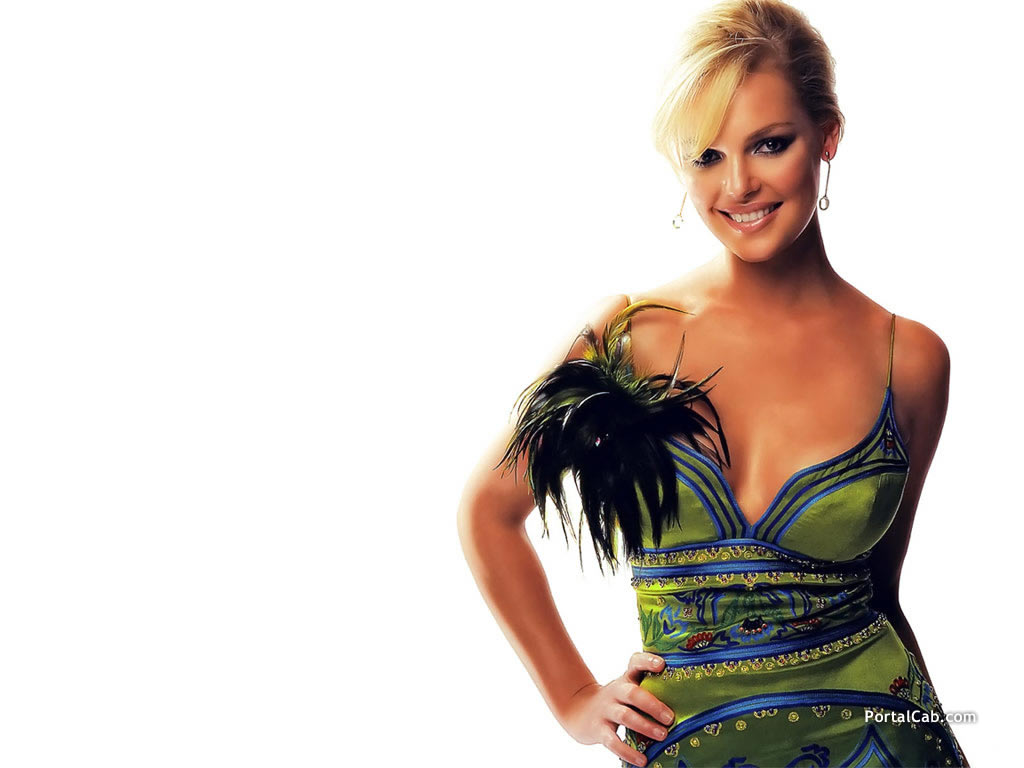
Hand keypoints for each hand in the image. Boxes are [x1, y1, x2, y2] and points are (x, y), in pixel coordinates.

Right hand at [558, 652, 674, 766]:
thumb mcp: (627, 688)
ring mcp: (606, 710)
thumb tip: (685, 703)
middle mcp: (615, 691)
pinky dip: (628, 752)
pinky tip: (642, 760)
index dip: (647, 661)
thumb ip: (648, 690)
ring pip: (625, 716)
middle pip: (632, 694)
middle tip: (670, 718)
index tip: (662, 665)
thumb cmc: (616, 700)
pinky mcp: (599, 729)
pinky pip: (613, 741)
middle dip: (653, 705)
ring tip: (663, 736)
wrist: (580, 710)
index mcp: (626, 679)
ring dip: (645, 726)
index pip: (635, 662)